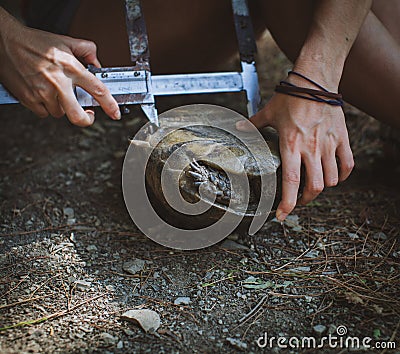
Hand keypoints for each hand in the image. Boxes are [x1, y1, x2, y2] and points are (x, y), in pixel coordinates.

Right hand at [0, 17, 119, 125]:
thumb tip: (97, 63)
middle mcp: (58, 82)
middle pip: (77, 116)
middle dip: (86, 119)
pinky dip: (46, 107)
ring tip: (55, 92)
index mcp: (70, 67)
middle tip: (88, 115)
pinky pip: (44, 113)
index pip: (97, 90)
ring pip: (60, 113)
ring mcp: (42, 92)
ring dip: (61, 107)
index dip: (110, 105)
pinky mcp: (29, 99)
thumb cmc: (33, 42)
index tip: (115, 113)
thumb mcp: (65, 41)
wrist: (5, 41)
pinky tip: (43, 94)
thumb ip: (86, 50)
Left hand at [237, 90, 353, 221]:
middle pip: (314, 187)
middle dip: (305, 200)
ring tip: (313, 188)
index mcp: (291, 145)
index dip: (287, 203)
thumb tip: (238, 128)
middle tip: (297, 201)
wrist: (316, 79)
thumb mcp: (269, 112)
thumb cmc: (291, 96)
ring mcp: (328, 144)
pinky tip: (335, 176)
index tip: (282, 215)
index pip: (291, 181)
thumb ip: (253, 124)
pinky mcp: (341, 138)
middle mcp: (311, 148)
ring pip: (332, 179)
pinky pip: (348, 164)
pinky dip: (343, 175)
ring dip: (322, 188)